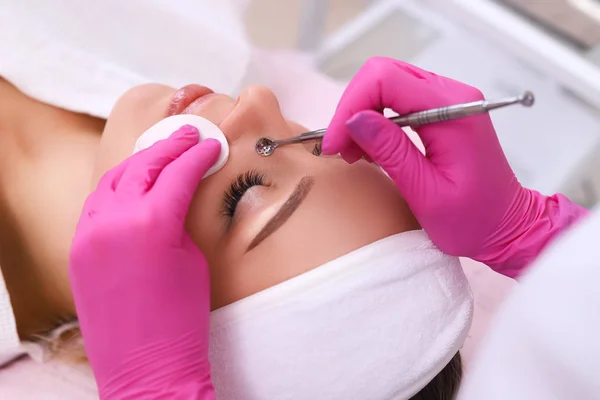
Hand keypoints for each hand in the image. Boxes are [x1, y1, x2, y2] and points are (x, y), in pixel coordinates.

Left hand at [69, 125, 218, 398]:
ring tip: (162, 152)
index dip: (199, 155)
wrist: (147, 366)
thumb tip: (175, 195)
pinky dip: (117, 187)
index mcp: (152, 223)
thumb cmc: (181, 318)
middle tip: (189, 135)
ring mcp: (89, 234)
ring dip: (140, 162)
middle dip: (169, 147)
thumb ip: (180, 219)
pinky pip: (96, 204)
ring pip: (113, 180)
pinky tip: (133, 183)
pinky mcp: (78, 249)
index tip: (213, 145)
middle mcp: (113, 221)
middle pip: (143, 166)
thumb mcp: (192, 260)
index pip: (179, 173)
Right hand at [322, 57, 586, 275]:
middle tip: (340, 148)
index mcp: (453, 110)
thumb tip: (354, 120)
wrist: (507, 226)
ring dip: (361, 115)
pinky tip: (371, 148)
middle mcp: (452, 94)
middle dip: (352, 109)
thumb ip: (391, 152)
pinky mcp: (441, 110)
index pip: (385, 79)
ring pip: (386, 84)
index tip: (335, 144)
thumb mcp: (427, 193)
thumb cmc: (474, 219)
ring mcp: (447, 99)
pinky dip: (375, 120)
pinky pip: (397, 99)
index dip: (351, 107)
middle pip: (383, 74)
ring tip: (353, 153)